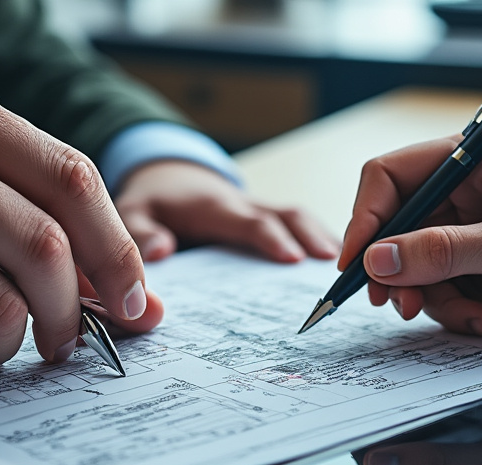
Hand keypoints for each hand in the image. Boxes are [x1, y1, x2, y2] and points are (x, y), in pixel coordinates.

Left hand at [114, 161, 339, 262]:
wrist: (169, 177)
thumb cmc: (151, 203)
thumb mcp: (133, 213)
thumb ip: (142, 232)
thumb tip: (162, 252)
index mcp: (215, 206)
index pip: (248, 221)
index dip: (272, 238)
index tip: (293, 259)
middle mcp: (245, 204)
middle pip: (287, 215)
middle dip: (313, 238)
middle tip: (337, 267)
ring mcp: (262, 210)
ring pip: (300, 218)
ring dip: (324, 239)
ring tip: (349, 270)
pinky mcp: (270, 219)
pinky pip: (300, 226)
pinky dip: (320, 242)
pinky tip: (339, 268)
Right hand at [340, 131, 481, 334]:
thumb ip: (443, 251)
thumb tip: (378, 260)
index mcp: (472, 159)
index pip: (390, 178)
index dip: (364, 221)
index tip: (355, 266)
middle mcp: (466, 190)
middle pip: (401, 234)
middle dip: (408, 277)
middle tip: (410, 307)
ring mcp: (474, 228)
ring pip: (424, 270)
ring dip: (448, 302)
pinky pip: (451, 289)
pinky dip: (472, 309)